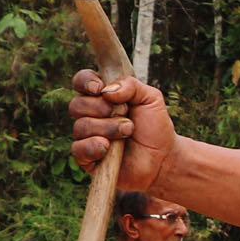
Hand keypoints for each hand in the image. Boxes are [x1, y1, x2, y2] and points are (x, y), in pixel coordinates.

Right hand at [70, 70, 177, 189]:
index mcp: (102, 97)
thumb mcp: (150, 98)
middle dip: (101, 108)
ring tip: (127, 133)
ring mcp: (88, 137)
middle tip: (126, 115)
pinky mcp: (87, 158)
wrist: (162, 158)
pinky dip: (93, 146)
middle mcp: (91, 115)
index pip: (81, 82)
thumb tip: (106, 90)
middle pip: (77, 105)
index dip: (85, 82)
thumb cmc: (155, 127)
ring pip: (80, 127)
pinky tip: (108, 148)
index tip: (99, 88)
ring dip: (107, 128)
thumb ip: (131, 85)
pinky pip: (78, 149)